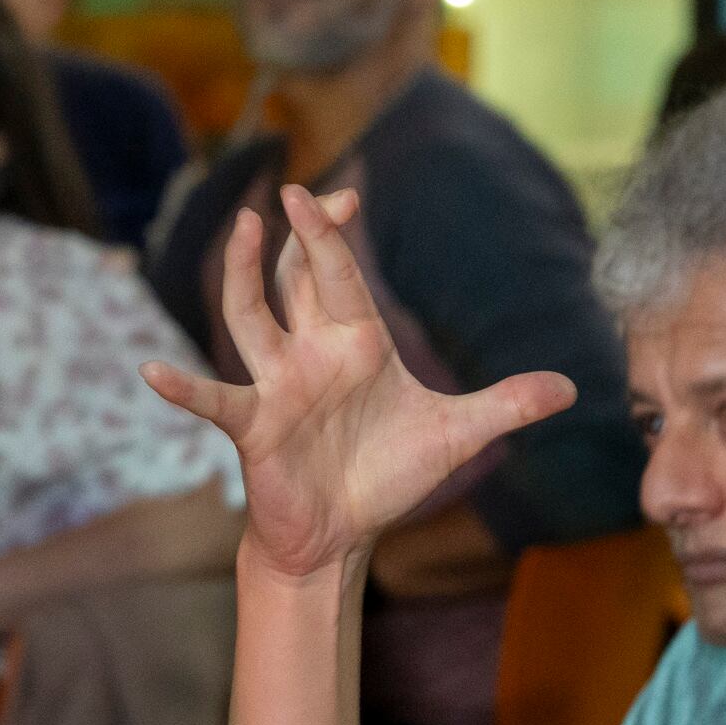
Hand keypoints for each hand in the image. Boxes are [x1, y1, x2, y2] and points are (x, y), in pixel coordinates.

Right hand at [138, 185, 576, 582]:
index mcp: (356, 344)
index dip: (339, 236)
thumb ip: (508, 406)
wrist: (342, 531)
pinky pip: (213, 401)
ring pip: (250, 319)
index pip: (344, 276)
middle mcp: (311, 354)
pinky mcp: (253, 427)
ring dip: (241, 277)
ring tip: (241, 231)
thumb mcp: (457, 435)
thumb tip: (574, 389)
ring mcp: (276, 386)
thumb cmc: (384, 474)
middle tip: (300, 194)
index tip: (344, 193)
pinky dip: (183, 388)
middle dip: (300, 240)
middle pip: (297, 282)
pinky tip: (151, 370)